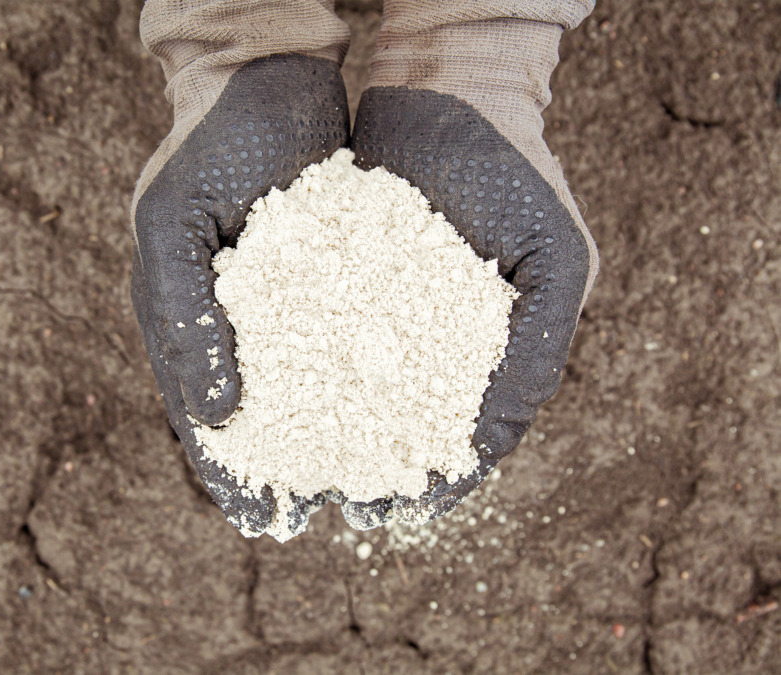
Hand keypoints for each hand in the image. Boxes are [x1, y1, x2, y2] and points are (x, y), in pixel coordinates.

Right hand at [131, 54, 348, 534]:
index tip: (260, 524)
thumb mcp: (175, 228)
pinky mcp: (325, 284)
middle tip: (315, 522)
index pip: (200, 417)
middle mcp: (229, 325)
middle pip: (254, 417)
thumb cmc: (210, 148)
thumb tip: (216, 415)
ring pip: (301, 391)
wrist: (265, 80)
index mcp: (181, 322)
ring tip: (363, 484)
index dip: (228, 473)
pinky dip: (357, 388)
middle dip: (283, 472)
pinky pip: (338, 349)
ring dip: (326, 441)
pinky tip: (391, 414)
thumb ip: (184, 321)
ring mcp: (278, 307)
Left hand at [343, 87, 594, 527]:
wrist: (450, 90)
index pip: (468, 436)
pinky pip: (319, 338)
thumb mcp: (556, 259)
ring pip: (356, 391)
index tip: (406, 517)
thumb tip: (489, 444)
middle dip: (374, 470)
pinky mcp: (343, 281)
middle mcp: (436, 340)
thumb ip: (539, 350)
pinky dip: (303, 373)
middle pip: (403, 424)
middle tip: (338, 506)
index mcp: (493, 350)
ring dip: (332, 434)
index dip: (442, 481)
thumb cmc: (516, 172)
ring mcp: (387, 312)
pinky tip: (275, 401)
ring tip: (299, 470)